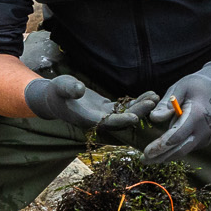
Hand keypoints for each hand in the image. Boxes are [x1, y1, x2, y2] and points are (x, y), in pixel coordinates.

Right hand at [25, 76, 154, 133]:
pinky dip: (137, 102)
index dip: (121, 121)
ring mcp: (104, 115)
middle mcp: (99, 121)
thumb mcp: (60, 87)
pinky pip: (125, 107)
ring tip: (156, 96)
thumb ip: (69, 89)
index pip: (107, 123)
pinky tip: (150, 95)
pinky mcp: (107, 109)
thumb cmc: (56, 92)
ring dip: (141, 107)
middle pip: (122, 119)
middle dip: (137, 112)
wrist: (54, 98)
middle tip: (153, 102)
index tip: (134, 118)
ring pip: (126, 113)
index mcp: (87, 120)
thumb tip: (80, 89)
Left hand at [142, 61, 210, 163]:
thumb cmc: (196, 86)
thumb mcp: (180, 87)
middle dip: (161, 156)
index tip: (147, 152)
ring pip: (184, 151)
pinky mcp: (204, 140)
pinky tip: (161, 152)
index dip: (162, 145)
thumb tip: (154, 118)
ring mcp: (206, 136)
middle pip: (180, 149)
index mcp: (197, 114)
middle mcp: (204, 129)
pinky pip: (187, 147)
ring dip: (166, 156)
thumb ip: (166, 103)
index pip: (178, 135)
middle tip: (143, 160)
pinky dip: (174, 150)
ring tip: (148, 159)